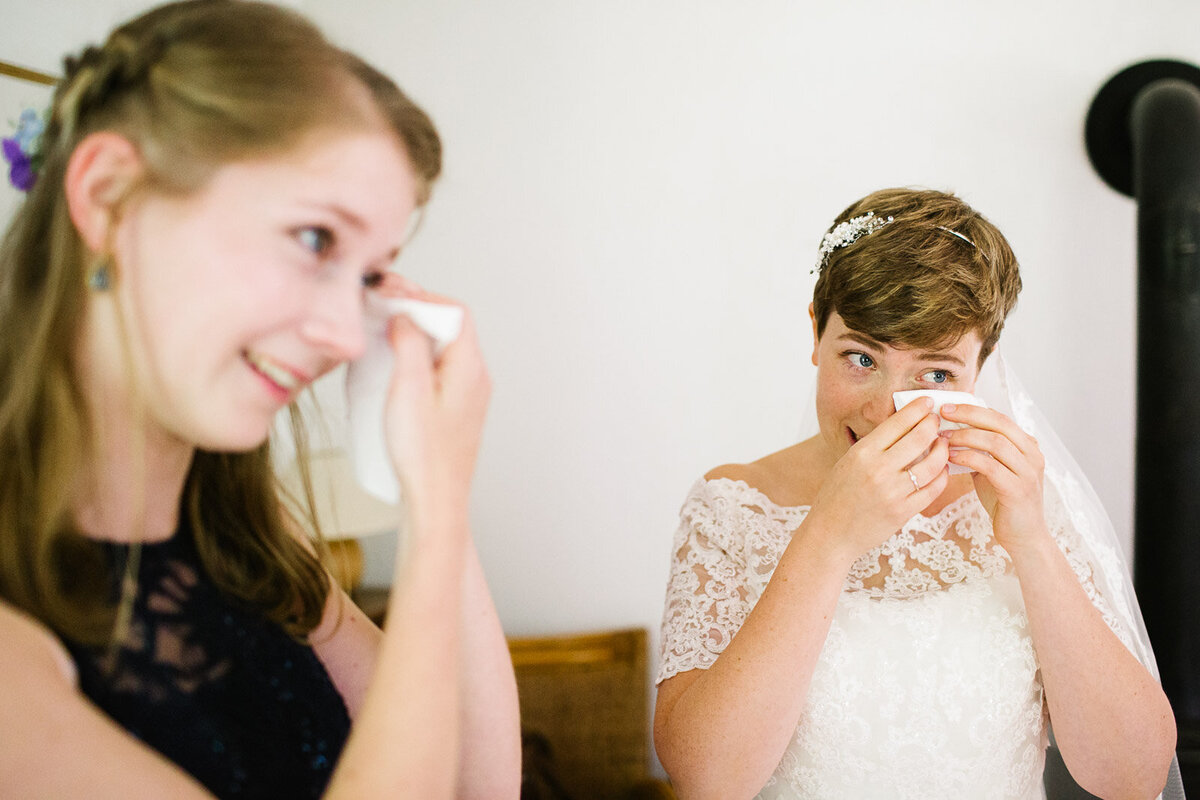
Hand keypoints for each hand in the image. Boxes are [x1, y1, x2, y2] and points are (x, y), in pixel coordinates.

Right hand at [376, 274, 490, 521]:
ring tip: (382, 335)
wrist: (435, 501)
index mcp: (469, 367)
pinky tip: (393, 369)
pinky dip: (416, 359)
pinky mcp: (455, 410)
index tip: (391, 297)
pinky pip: (438, 370)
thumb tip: (406, 315)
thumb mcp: (409, 388)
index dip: (422, 297)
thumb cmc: (423, 455)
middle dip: (415, 313)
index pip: (453, 311)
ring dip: (413, 336)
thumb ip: (410, 343)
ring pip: (442, 349)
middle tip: (382, 310)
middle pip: (449, 327)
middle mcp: (475, 377)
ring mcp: (467, 395)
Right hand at [807, 398, 949, 562]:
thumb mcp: (848, 463)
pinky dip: (941, 476)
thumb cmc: (837, 496)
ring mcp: (893, 492)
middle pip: (920, 437)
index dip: (918, 408)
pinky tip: (940, 470)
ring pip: (933, 463)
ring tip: (942, 445)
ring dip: (943, 450)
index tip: (927, 402)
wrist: (830, 534)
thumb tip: (904, 425)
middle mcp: (879, 470)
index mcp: (862, 453)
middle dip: (934, 425)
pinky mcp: (904, 512)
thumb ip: (875, 446)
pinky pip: (933, 489)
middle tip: (937, 421)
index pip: (898, 422)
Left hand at [939, 403, 1046, 551]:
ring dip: (965, 437)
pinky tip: (951, 457)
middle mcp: (1032, 455)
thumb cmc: (1003, 501)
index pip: (1000, 417)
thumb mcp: (992, 470)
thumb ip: (980, 451)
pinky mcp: (1018, 489)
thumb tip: (949, 432)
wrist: (1023, 536)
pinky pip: (990, 466)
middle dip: (968, 416)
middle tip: (943, 414)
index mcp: (1027, 446)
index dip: (973, 410)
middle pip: (999, 424)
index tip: (947, 407)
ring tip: (942, 438)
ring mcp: (1028, 472)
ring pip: (995, 442)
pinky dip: (968, 458)